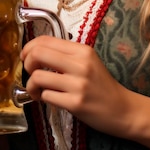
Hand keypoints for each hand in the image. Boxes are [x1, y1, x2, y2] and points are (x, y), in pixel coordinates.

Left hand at [21, 36, 135, 136]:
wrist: (123, 109)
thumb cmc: (102, 85)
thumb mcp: (88, 62)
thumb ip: (66, 55)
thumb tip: (35, 53)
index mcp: (82, 50)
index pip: (45, 40)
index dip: (29, 47)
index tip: (26, 57)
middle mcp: (80, 64)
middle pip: (38, 54)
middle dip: (27, 64)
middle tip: (31, 73)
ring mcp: (78, 84)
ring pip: (38, 77)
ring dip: (31, 86)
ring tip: (37, 91)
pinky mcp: (76, 103)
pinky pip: (46, 96)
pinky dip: (42, 97)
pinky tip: (48, 99)